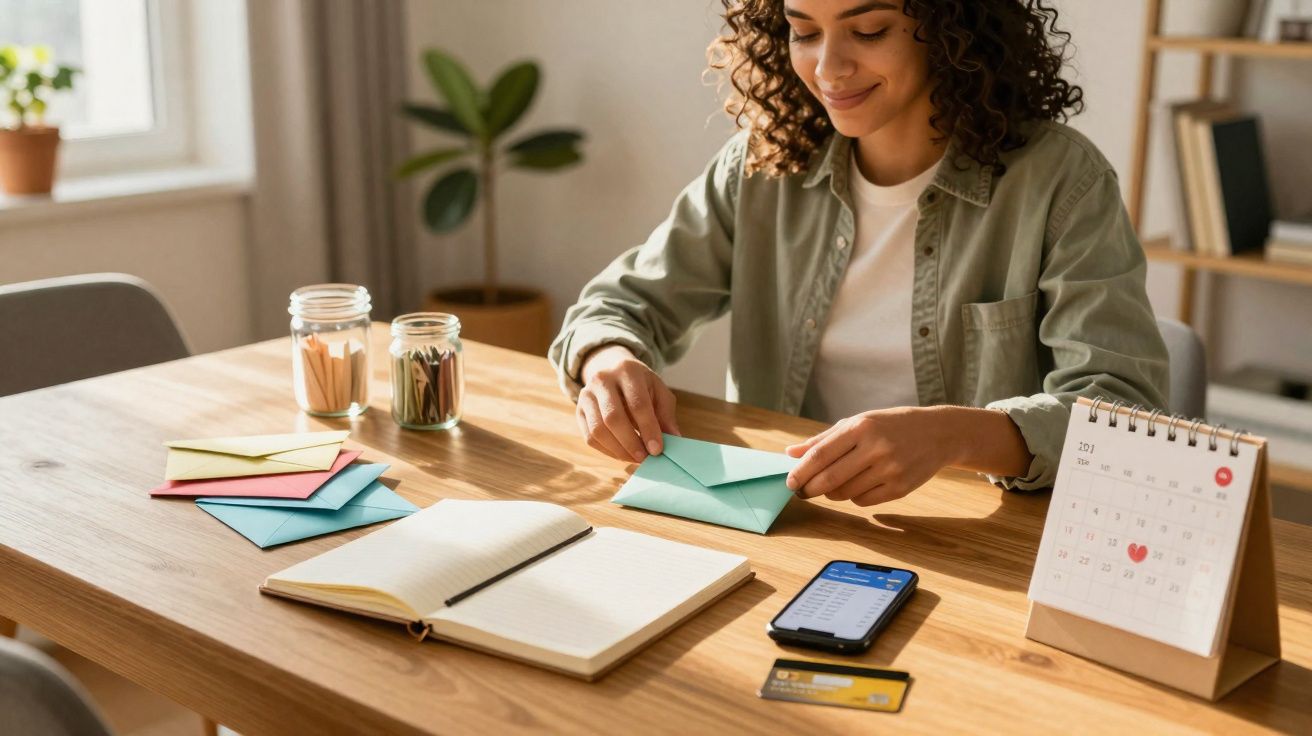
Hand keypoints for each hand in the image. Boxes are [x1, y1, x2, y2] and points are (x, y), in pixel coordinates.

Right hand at [576, 344, 679, 461]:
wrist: (612, 371)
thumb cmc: (641, 385)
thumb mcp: (659, 392)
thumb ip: (666, 415)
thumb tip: (674, 440)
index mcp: (628, 371)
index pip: (637, 404)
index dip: (648, 429)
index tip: (657, 449)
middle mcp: (603, 379)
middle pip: (613, 418)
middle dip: (631, 442)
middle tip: (645, 458)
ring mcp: (587, 395)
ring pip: (598, 430)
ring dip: (619, 450)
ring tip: (635, 457)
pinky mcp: (578, 410)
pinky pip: (590, 437)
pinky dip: (607, 451)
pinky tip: (622, 453)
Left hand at [784, 407, 952, 506]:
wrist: (939, 433)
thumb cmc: (892, 425)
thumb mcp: (859, 422)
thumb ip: (824, 439)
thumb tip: (791, 453)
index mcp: (861, 427)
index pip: (820, 455)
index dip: (800, 472)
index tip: (789, 482)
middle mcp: (876, 448)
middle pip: (829, 479)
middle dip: (810, 488)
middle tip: (802, 491)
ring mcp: (890, 470)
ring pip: (844, 493)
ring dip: (832, 492)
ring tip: (835, 483)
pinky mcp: (900, 489)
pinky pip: (863, 501)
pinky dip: (854, 496)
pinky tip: (859, 484)